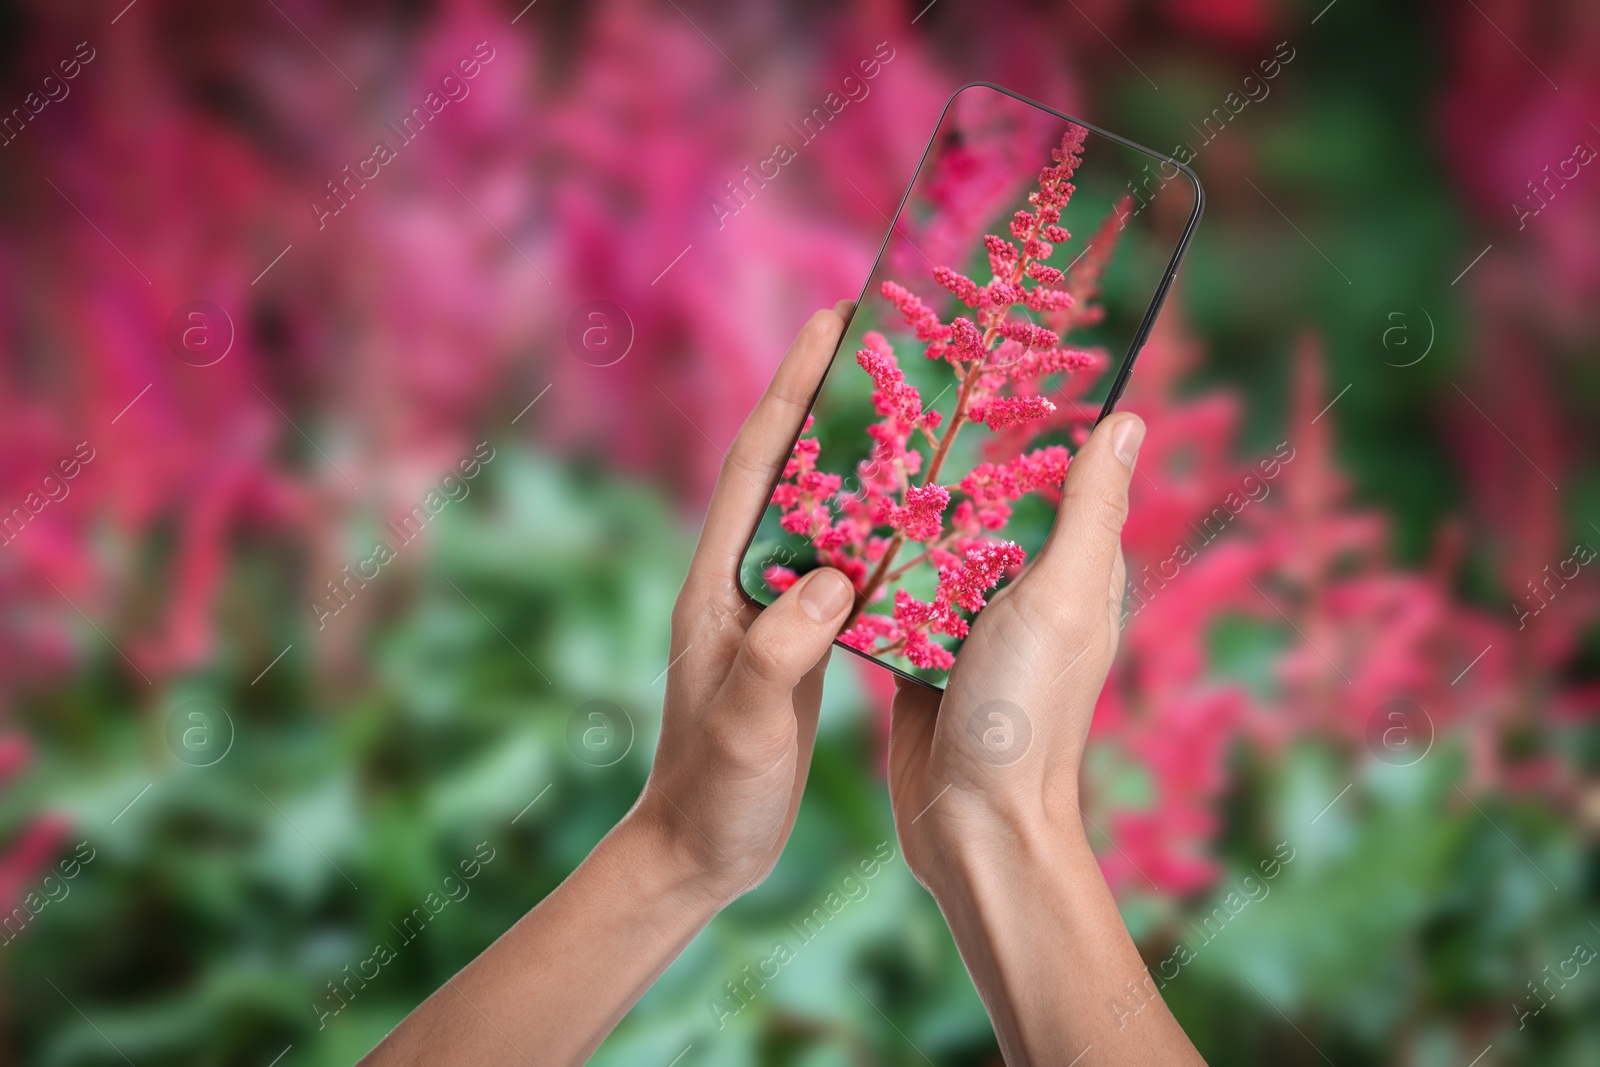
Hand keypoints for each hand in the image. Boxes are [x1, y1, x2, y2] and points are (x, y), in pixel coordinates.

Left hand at [631, 302, 859, 903]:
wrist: (699, 849)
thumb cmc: (714, 790)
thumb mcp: (746, 721)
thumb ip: (781, 650)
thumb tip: (835, 578)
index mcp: (718, 583)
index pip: (756, 464)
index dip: (792, 388)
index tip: (830, 321)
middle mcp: (741, 580)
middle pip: (789, 468)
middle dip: (828, 400)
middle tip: (885, 344)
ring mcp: (770, 609)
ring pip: (820, 511)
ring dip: (860, 457)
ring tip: (915, 409)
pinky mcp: (799, 641)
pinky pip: (842, 564)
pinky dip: (877, 529)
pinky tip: (918, 519)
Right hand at [888, 411, 1143, 886]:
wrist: (971, 823)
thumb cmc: (1026, 711)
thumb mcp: (1062, 596)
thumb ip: (1087, 511)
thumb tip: (1128, 420)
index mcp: (1073, 572)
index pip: (1058, 478)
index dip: (1030, 425)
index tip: (982, 366)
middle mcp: (1023, 593)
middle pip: (984, 507)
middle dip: (946, 460)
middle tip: (891, 394)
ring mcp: (967, 625)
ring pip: (930, 547)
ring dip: (900, 512)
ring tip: (850, 449)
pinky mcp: (917, 654)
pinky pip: (892, 596)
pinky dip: (869, 569)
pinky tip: (828, 530)